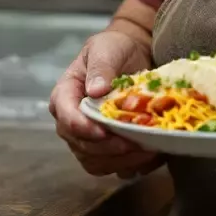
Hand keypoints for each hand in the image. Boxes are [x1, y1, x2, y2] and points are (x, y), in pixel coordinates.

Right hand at [49, 29, 160, 177]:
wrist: (132, 54)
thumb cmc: (114, 49)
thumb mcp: (106, 49)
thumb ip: (100, 67)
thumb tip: (96, 90)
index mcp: (65, 95)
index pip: (66, 118)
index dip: (83, 128)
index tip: (105, 131)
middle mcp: (72, 121)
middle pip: (82, 146)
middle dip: (109, 148)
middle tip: (135, 143)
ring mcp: (88, 137)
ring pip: (96, 162)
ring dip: (122, 161)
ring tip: (148, 150)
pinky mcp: (107, 148)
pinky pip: (114, 167)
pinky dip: (132, 166)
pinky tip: (151, 156)